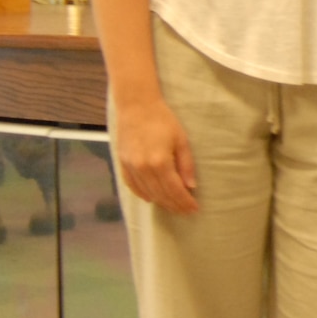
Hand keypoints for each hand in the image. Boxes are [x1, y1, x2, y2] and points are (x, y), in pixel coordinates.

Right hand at [114, 96, 198, 214]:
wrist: (136, 106)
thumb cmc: (163, 120)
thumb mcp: (181, 140)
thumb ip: (186, 165)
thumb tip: (190, 187)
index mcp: (160, 162)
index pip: (175, 190)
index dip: (185, 202)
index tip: (194, 209)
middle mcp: (143, 168)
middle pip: (161, 195)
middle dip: (175, 205)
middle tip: (186, 211)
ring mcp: (130, 167)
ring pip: (147, 193)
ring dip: (161, 202)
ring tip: (173, 206)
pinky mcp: (122, 164)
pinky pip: (133, 186)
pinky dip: (143, 194)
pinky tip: (153, 198)